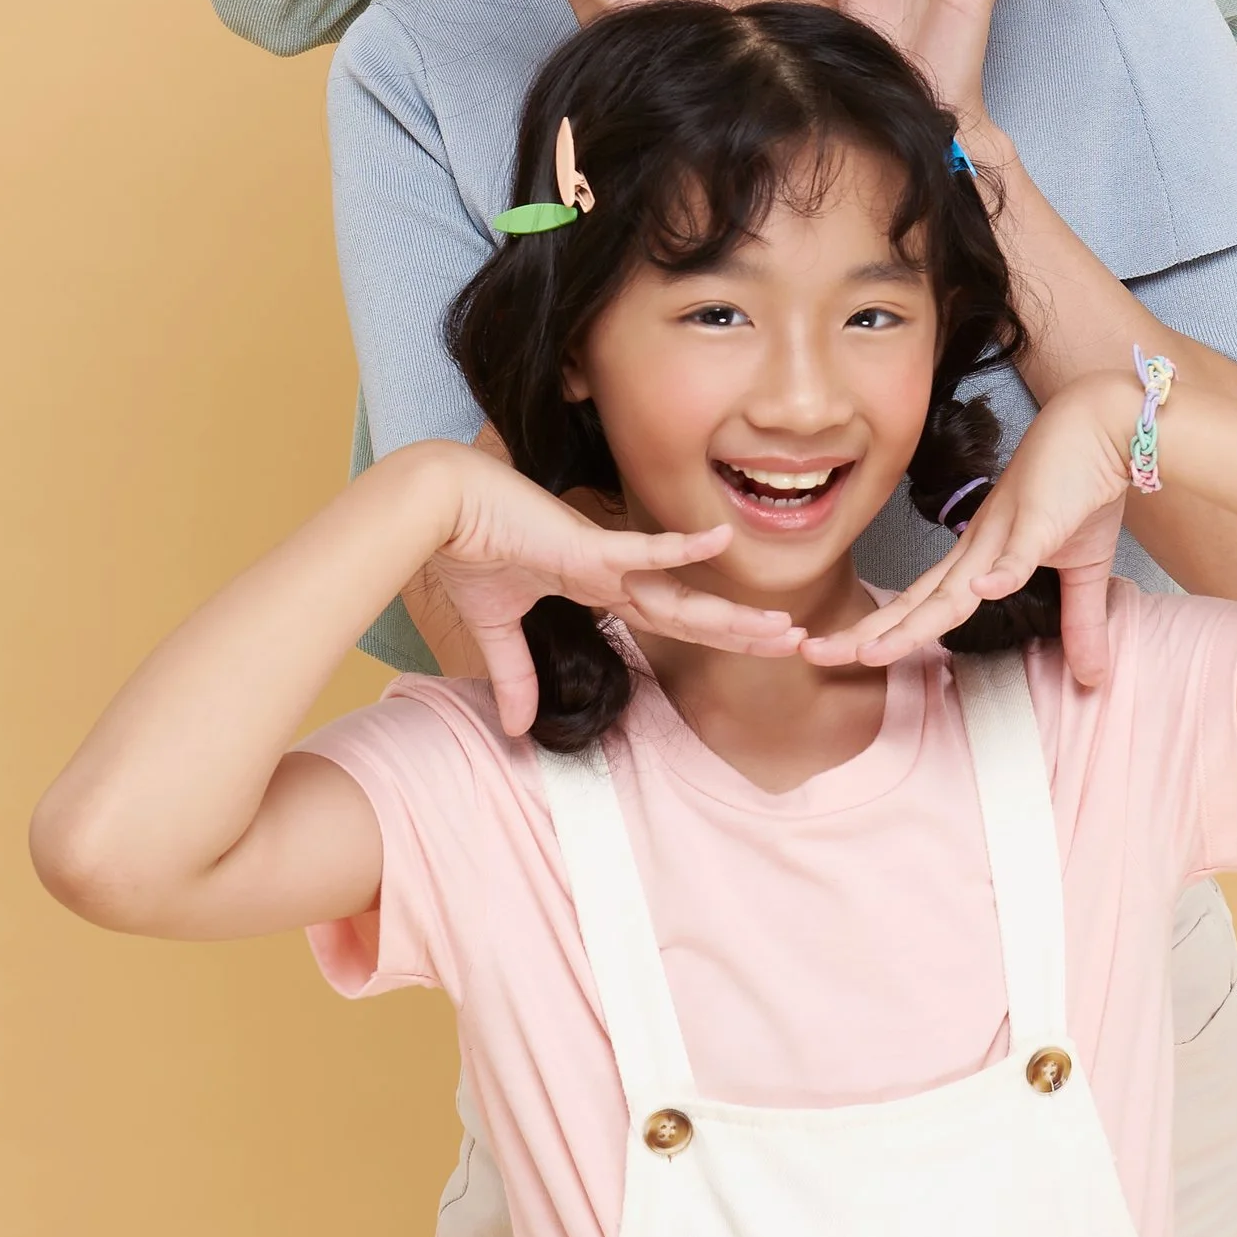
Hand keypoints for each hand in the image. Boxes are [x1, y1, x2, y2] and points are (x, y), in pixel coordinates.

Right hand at [421, 451, 805, 734]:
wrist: (440, 509)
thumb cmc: (467, 551)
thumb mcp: (495, 627)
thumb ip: (515, 674)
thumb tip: (518, 728)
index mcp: (596, 586)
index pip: (667, 616)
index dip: (711, 633)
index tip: (754, 643)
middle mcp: (611, 573)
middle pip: (689, 611)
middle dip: (741, 630)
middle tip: (796, 641)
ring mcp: (603, 558)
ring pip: (680, 594)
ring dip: (730, 613)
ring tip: (781, 626)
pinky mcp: (585, 544)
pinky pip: (641, 549)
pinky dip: (679, 549)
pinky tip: (720, 541)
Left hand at [800, 376, 1135, 687]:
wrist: (1105, 427)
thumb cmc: (1082, 488)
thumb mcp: (1083, 569)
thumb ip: (1080, 622)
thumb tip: (1092, 678)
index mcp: (979, 558)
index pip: (920, 604)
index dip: (882, 631)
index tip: (840, 653)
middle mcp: (978, 548)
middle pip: (918, 603)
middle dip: (867, 633)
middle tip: (813, 653)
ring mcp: (1005, 532)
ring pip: (954, 587)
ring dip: (914, 622)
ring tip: (874, 652)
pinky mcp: (1040, 518)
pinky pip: (1019, 550)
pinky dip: (1003, 573)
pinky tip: (985, 592)